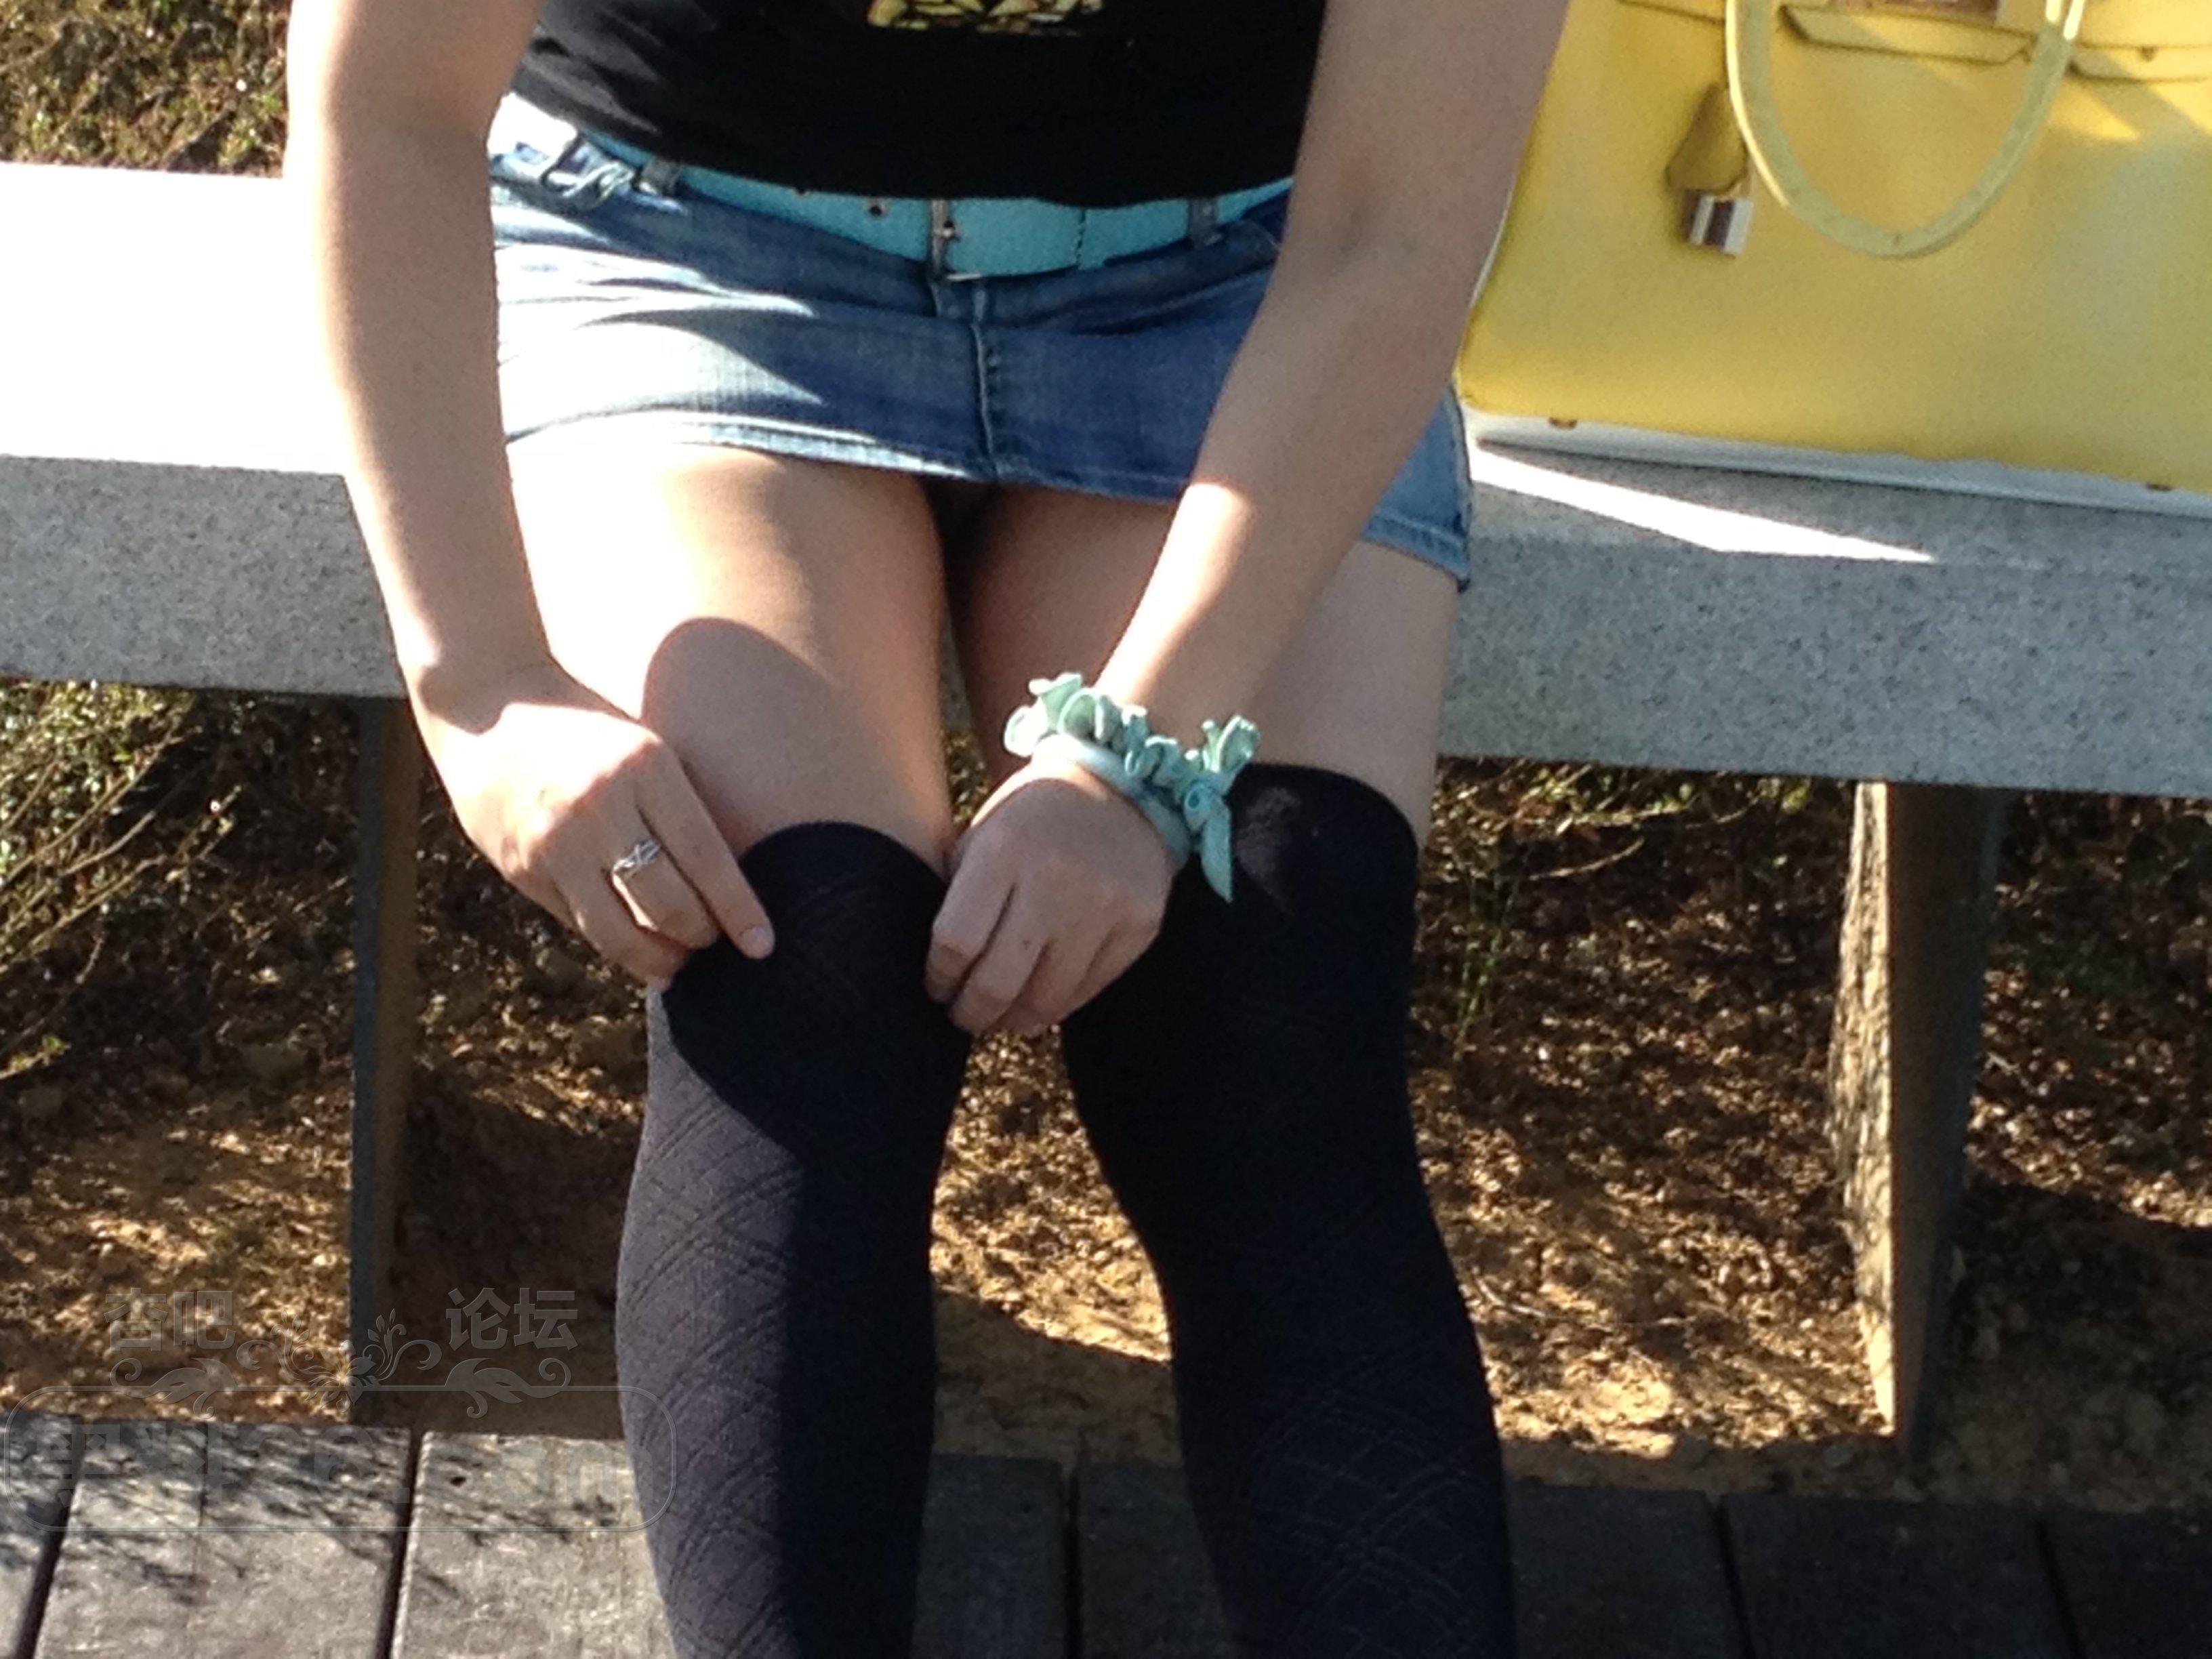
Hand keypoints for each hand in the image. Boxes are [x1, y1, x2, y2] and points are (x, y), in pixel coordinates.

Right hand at [410, 657, 776, 991]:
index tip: (762, 944)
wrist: (489, 706)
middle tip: (714, 944)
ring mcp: (555, 842)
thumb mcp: (645, 749)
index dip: (737, 909)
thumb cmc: (589, 731)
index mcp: (644, 767)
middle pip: (666, 902)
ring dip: (657, 960)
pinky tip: (635, 952)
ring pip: (618, 931)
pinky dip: (613, 945)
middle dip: (700, 937)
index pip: (705, 856)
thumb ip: (679, 810)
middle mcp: (599, 807)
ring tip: (678, 966)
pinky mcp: (522, 867)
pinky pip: (580, 924)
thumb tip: (724, 888)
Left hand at [925, 748, 1177, 1035]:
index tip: (937, 988)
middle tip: (962, 1017)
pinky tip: (1039, 1002)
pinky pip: (1087, 992)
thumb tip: (934, 971)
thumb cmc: (1031, 823)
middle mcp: (1055, 880)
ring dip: (1013, 1020)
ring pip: (1046, 1000)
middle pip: (997, 982)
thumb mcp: (981, 838)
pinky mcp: (1139, 926)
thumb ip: (955, 897)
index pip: (955, 942)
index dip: (939, 978)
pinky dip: (1056, 1007)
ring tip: (999, 1018)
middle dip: (970, 1013)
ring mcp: (1103, 907)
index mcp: (1003, 851)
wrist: (1119, 790)